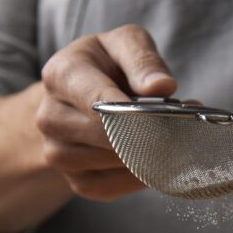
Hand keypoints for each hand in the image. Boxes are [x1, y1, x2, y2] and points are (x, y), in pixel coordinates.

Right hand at [37, 24, 176, 200]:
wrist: (78, 96)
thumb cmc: (106, 65)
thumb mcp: (125, 44)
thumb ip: (143, 60)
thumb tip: (162, 86)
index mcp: (61, 75)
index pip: (97, 100)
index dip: (133, 115)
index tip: (164, 121)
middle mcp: (50, 117)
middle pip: (106, 137)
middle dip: (149, 135)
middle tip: (183, 130)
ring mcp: (57, 153)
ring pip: (112, 165)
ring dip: (147, 156)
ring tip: (170, 138)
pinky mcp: (75, 180)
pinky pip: (112, 188)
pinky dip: (139, 178)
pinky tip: (153, 160)